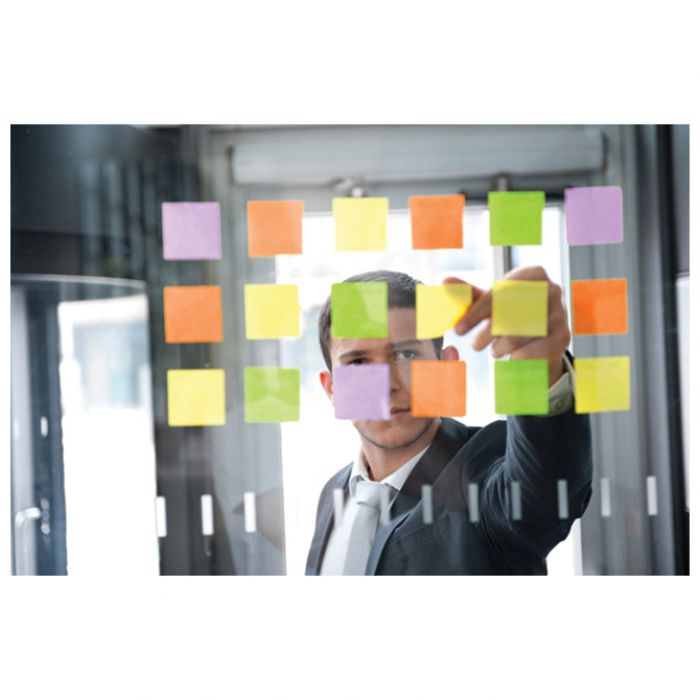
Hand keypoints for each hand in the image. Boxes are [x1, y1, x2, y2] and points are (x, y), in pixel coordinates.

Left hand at [443, 266, 570, 385]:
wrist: (540, 333)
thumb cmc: (510, 311)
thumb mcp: (489, 301)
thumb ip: (468, 293)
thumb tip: (445, 283)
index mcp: (532, 274)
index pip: (500, 292)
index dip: (476, 312)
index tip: (458, 329)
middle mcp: (551, 289)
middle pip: (512, 312)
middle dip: (489, 332)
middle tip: (474, 345)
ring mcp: (560, 313)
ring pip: (523, 332)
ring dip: (502, 346)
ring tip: (494, 350)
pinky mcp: (563, 335)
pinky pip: (537, 349)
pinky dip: (519, 356)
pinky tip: (511, 358)